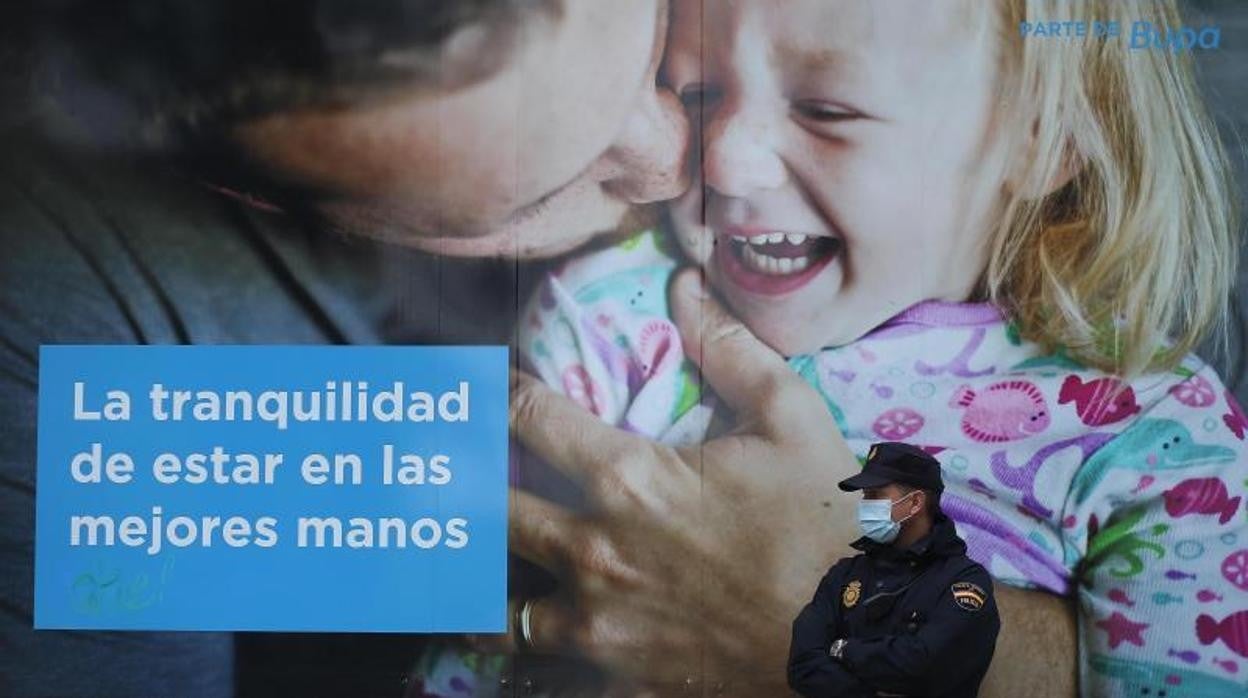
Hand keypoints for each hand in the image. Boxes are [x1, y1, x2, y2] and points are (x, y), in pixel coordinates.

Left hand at [497, 268, 864, 692]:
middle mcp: (594, 548)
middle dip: (459, 483)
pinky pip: (545, 660)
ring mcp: (598, 620)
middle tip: (434, 468)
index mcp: (629, 477)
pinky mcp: (616, 674)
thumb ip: (730, 349)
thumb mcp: (793, 420)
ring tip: (463, 559)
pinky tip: (522, 629)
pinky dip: (530, 643)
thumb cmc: (825, 527)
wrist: (857, 643)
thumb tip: (684, 284)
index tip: (480, 381)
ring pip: (501, 600)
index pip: (530, 416)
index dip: (495, 390)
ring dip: (484, 575)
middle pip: (492, 509)